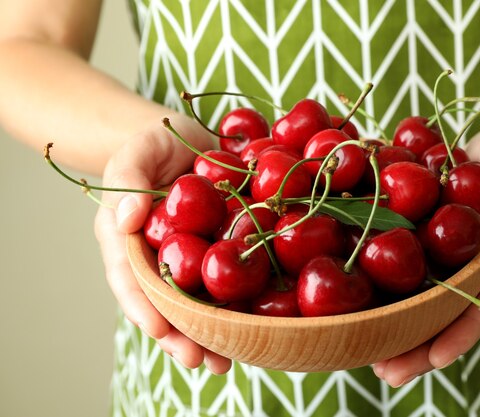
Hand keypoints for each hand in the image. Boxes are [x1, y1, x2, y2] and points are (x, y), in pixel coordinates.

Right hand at [94, 113, 231, 372]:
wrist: (186, 140)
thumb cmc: (151, 144)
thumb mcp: (136, 153)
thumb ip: (128, 180)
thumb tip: (125, 219)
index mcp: (128, 241)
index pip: (130, 279)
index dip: (143, 306)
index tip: (160, 329)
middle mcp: (158, 259)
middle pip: (166, 304)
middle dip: (182, 336)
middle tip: (203, 361)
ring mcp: (190, 260)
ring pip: (198, 303)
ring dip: (214, 334)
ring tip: (230, 363)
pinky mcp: (219, 252)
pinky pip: (228, 281)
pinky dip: (241, 304)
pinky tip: (259, 327)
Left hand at [372, 123, 479, 386]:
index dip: (462, 332)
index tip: (436, 358)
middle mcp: (475, 270)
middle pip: (449, 316)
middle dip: (420, 348)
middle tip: (389, 374)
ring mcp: (449, 262)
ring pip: (424, 302)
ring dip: (397, 331)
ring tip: (366, 361)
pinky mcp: (426, 247)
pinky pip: (405, 274)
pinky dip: (384, 294)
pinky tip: (355, 311)